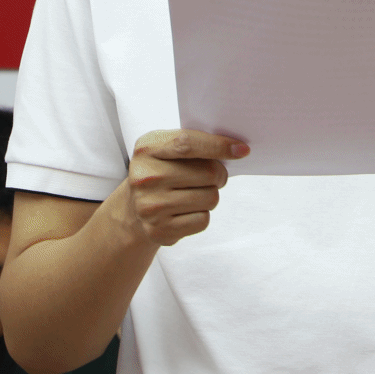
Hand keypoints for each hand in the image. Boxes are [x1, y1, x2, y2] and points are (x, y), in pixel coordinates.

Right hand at [110, 129, 245, 246]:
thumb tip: (236, 149)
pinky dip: (202, 214)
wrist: (132, 210)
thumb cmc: (160, 173)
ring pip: (210, 198)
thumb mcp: (165, 150)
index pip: (187, 143)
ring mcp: (150, 206)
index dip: (219, 145)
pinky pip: (203, 219)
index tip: (241, 150)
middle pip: (208, 172)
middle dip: (219, 174)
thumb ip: (194, 144)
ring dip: (211, 195)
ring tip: (195, 193)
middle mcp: (145, 177)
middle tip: (213, 176)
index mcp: (146, 149)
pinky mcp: (160, 230)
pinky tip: (186, 211)